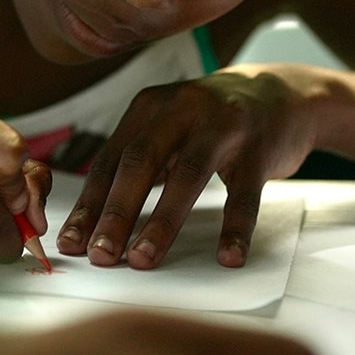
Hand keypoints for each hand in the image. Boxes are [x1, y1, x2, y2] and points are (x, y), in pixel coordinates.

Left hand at [59, 67, 320, 269]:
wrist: (283, 94)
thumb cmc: (213, 122)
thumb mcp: (169, 127)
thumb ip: (137, 162)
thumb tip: (95, 218)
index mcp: (148, 108)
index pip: (110, 160)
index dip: (88, 203)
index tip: (71, 242)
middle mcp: (180, 109)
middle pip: (139, 163)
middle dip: (114, 212)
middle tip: (99, 255)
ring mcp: (222, 125)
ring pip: (186, 175)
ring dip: (161, 221)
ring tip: (143, 259)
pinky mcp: (259, 146)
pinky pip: (244, 192)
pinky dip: (235, 227)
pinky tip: (228, 256)